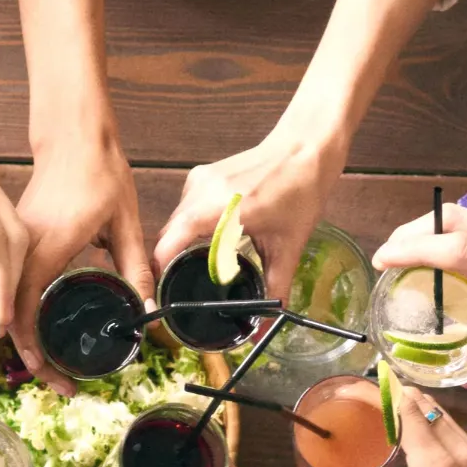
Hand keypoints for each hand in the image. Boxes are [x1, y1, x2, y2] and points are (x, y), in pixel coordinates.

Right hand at [12, 118, 153, 374]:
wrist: (74, 135)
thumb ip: (136, 266)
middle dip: (30, 354)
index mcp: (46, 247)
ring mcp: (13, 244)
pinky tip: (43, 328)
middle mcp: (20, 249)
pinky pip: (8, 283)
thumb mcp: (126, 222)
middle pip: (10, 315)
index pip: (25, 311)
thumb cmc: (99, 171)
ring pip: (5, 301)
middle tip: (60, 382)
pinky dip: (19, 311)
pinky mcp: (15, 240)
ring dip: (23, 334)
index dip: (33, 349)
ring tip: (51, 363)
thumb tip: (149, 307)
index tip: (52, 374)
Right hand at [155, 129, 344, 300]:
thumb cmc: (300, 189)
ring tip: (197, 267)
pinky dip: (190, 227)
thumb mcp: (288, 245)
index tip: (164, 297)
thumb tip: (270, 317)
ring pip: (175, 222)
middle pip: (168, 236)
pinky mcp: (203, 175)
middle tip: (181, 291)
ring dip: (181, 245)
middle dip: (170, 264)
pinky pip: (185, 208)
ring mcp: (199, 180)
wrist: (306, 148)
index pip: (168, 244)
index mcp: (217, 209)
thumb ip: (277, 285)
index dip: (160, 274)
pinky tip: (210, 240)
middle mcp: (200, 192)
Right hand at [287, 382, 466, 466]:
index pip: (407, 409)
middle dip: (391, 395)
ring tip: (377, 411)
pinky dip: (427, 420)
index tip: (350, 390)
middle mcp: (459, 451)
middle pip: (423, 404)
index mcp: (435, 465)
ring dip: (410, 406)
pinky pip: (450, 427)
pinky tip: (405, 432)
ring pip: (439, 412)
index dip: (378, 393)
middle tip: (357, 400)